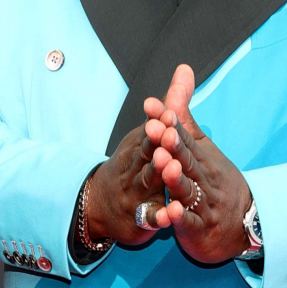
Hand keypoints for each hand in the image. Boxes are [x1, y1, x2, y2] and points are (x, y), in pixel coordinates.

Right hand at [79, 64, 194, 246]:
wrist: (99, 204)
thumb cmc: (132, 164)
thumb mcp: (148, 134)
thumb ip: (170, 105)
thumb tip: (186, 68)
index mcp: (140, 145)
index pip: (150, 130)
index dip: (158, 121)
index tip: (167, 111)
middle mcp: (136, 166)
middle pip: (147, 153)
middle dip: (157, 144)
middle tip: (168, 133)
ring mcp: (137, 193)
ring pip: (149, 183)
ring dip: (159, 175)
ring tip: (172, 167)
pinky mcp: (141, 219)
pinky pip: (152, 218)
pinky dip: (161, 216)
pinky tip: (172, 215)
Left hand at [146, 65, 251, 264]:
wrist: (245, 224)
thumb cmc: (217, 182)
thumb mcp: (202, 146)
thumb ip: (184, 114)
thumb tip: (181, 70)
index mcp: (200, 157)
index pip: (183, 135)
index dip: (168, 121)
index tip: (152, 106)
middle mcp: (203, 177)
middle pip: (186, 159)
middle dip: (172, 144)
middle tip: (156, 128)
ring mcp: (202, 204)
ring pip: (188, 189)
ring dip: (176, 178)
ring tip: (164, 164)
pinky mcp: (199, 229)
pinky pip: (190, 223)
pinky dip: (182, 218)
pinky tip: (172, 212)